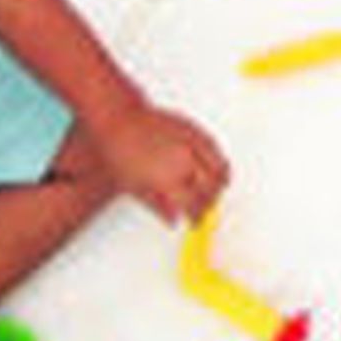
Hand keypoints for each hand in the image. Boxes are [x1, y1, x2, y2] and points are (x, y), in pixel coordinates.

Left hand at [98, 100, 229, 224]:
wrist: (119, 120)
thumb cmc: (120, 150)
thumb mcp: (135, 188)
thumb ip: (159, 207)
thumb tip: (173, 218)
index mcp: (170, 178)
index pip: (195, 205)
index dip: (197, 217)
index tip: (195, 220)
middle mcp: (185, 159)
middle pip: (212, 188)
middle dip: (210, 201)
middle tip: (203, 207)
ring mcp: (191, 140)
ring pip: (221, 167)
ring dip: (219, 181)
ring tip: (210, 188)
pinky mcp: (193, 127)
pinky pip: (215, 147)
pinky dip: (216, 160)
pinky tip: (209, 165)